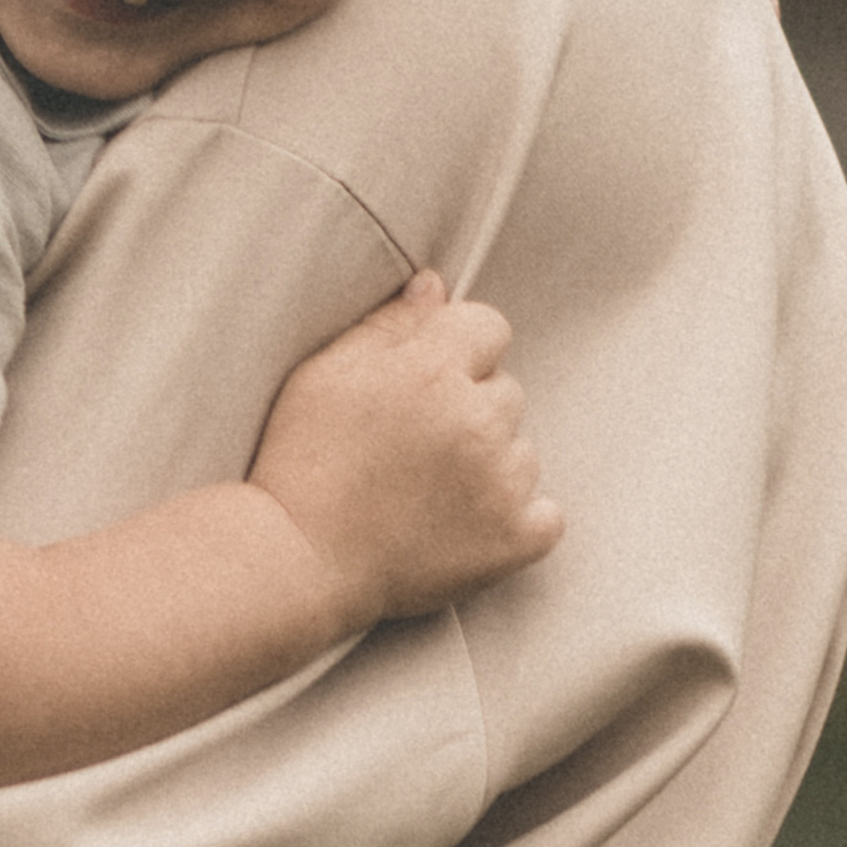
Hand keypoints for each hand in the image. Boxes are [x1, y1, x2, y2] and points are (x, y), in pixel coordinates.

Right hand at [251, 271, 562, 628]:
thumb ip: (389, 324)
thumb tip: (434, 288)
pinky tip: (469, 520)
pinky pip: (547, 513)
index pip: (488, 326)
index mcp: (433, 369)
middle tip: (417, 442)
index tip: (429, 379)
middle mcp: (478, 420)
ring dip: (491, 462)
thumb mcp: (327, 372)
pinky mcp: (514, 540)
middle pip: (505, 390)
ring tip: (431, 488)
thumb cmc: (304, 460)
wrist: (300, 559)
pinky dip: (518, 517)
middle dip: (470, 406)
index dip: (459, 348)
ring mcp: (502, 483)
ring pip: (522, 449)